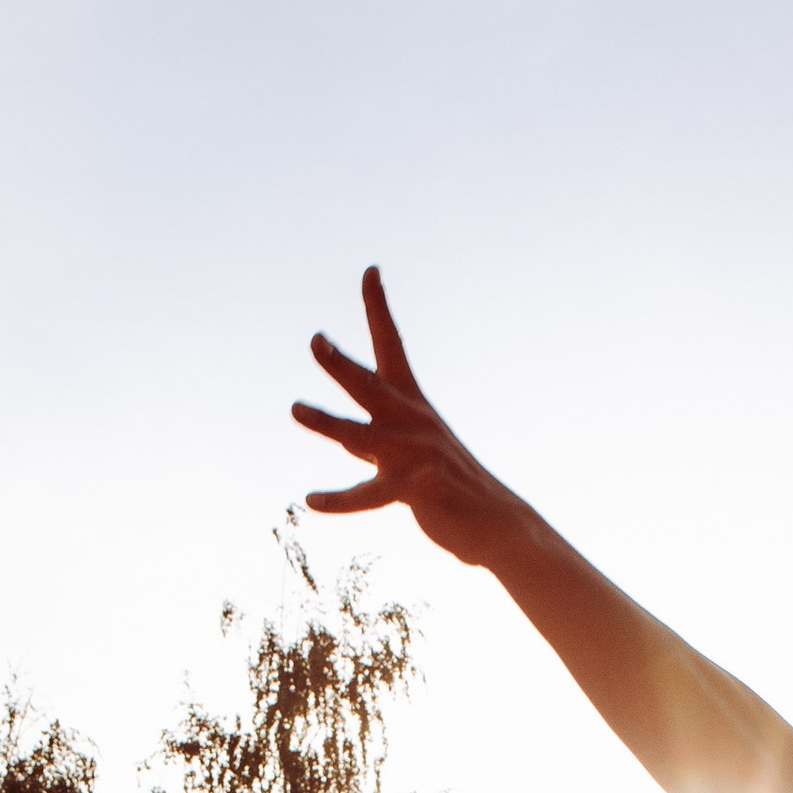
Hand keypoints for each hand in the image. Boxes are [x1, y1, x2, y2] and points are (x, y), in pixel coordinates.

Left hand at [293, 269, 521, 565]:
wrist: (495, 521)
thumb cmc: (451, 485)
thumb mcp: (413, 452)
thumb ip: (377, 441)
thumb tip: (345, 439)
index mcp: (414, 404)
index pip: (392, 346)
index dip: (379, 308)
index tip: (370, 271)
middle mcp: (412, 422)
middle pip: (370, 385)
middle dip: (341, 363)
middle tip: (316, 341)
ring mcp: (412, 454)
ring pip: (359, 435)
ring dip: (327, 421)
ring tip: (296, 409)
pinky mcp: (413, 489)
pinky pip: (367, 495)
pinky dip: (339, 500)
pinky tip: (311, 499)